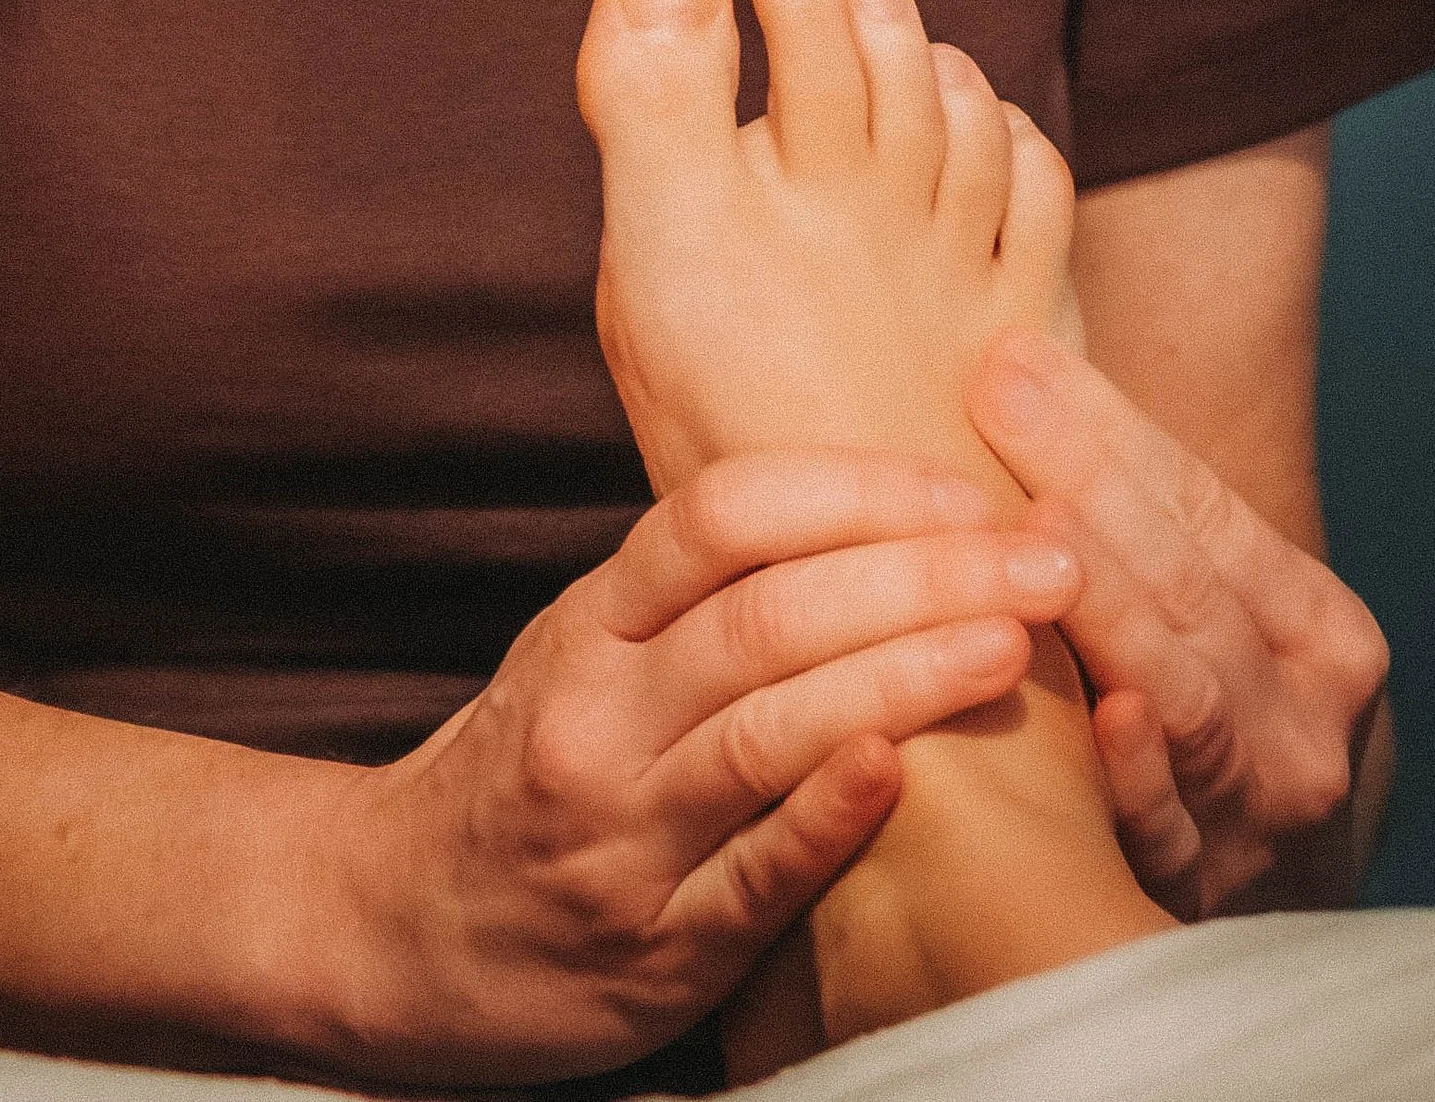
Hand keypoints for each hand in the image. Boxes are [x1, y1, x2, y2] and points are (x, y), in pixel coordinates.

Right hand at [316, 448, 1081, 1082]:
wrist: (389, 929)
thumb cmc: (528, 769)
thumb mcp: (582, 652)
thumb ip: (694, 594)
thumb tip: (864, 510)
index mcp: (588, 625)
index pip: (721, 516)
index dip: (850, 489)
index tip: (962, 484)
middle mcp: (596, 715)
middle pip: (765, 615)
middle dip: (921, 573)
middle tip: (1045, 557)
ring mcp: (619, 835)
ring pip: (765, 731)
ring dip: (903, 677)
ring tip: (1011, 645)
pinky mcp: (651, 949)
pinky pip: (750, 876)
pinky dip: (827, 818)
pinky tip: (901, 770)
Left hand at [966, 330, 1389, 915]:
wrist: (1271, 887)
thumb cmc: (1212, 708)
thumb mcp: (1222, 613)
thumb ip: (1144, 510)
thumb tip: (1014, 356)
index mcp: (1325, 633)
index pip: (1209, 512)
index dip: (1112, 430)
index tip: (1018, 355)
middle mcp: (1309, 722)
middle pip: (1189, 588)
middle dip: (1090, 480)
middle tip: (1002, 393)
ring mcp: (1260, 815)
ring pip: (1182, 694)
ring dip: (1105, 603)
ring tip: (1036, 518)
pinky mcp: (1197, 895)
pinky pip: (1163, 831)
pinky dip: (1137, 776)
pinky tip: (1108, 715)